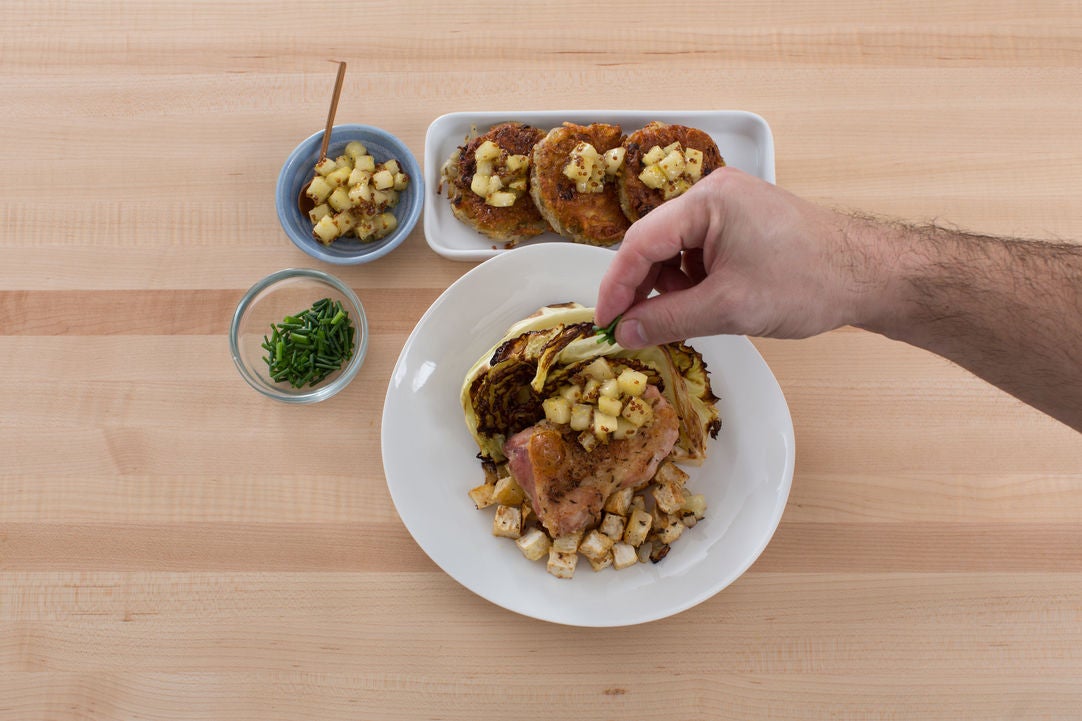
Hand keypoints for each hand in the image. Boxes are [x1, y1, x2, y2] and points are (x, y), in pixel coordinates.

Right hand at [596, 167, 882, 347]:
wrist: (869, 276)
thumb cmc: (808, 283)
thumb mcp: (728, 307)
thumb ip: (668, 319)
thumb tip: (626, 332)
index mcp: (707, 200)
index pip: (639, 242)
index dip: (616, 285)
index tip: (605, 320)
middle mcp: (715, 193)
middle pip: (654, 242)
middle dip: (644, 287)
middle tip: (633, 327)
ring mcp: (731, 206)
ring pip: (676, 250)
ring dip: (671, 287)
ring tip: (690, 315)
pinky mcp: (744, 223)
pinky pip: (700, 251)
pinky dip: (695, 280)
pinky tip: (710, 303)